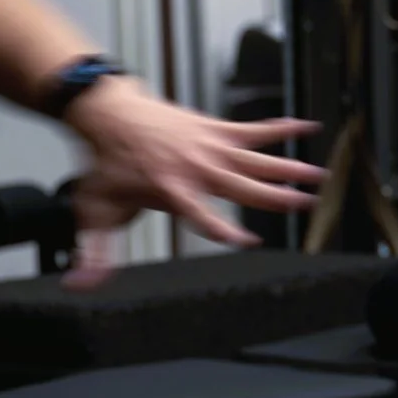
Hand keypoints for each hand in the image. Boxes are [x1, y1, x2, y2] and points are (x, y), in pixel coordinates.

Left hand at [62, 80, 327, 286]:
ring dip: (288, 169)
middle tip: (306, 206)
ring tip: (318, 177)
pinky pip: (254, 130)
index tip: (247, 241)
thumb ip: (94, 252)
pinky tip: (306, 126)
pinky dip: (281, 128)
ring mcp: (209, 146)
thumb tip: (79, 285)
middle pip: (242, 187)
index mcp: (171, 190)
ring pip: (256, 160)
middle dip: (275, 198)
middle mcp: (196, 168)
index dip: (224, 228)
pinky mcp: (215, 129)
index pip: (202, 215)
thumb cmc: (106, 162)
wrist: (108, 112)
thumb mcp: (95, 210)